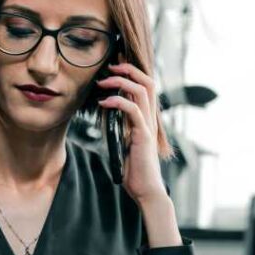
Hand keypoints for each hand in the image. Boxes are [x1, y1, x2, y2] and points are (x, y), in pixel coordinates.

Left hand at [95, 59, 168, 204]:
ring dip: (121, 82)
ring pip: (142, 91)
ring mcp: (148, 125)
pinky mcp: (143, 135)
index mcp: (146, 118)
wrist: (146, 188)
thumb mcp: (126, 141)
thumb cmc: (135, 168)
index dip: (132, 73)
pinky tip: (105, 103)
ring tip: (103, 82)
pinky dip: (118, 101)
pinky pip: (133, 110)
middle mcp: (150, 118)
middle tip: (110, 66)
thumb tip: (108, 113)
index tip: (114, 68)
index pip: (145, 86)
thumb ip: (121, 126)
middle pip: (147, 82)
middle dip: (129, 69)